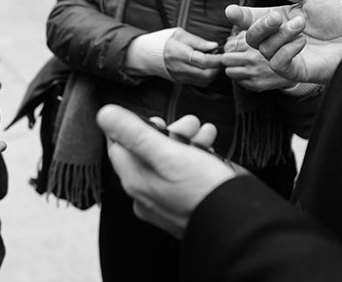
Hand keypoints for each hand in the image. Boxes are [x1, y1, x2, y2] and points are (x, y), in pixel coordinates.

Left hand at [97, 104, 236, 238]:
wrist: (237, 225)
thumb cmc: (203, 191)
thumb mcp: (168, 154)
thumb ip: (135, 134)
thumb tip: (104, 115)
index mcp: (135, 180)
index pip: (118, 145)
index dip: (134, 126)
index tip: (154, 118)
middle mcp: (145, 193)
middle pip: (146, 152)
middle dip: (169, 132)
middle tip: (189, 123)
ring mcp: (164, 201)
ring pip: (167, 162)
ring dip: (186, 141)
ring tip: (205, 132)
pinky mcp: (183, 205)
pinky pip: (182, 176)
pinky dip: (195, 159)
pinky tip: (211, 149)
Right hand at [163, 28, 222, 85]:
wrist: (147, 54)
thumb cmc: (165, 41)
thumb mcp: (181, 35)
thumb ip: (199, 42)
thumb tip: (215, 46)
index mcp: (180, 54)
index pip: (204, 61)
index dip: (218, 59)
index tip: (225, 54)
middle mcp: (180, 68)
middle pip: (206, 74)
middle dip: (218, 67)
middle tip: (222, 58)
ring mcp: (181, 77)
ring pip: (205, 80)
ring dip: (214, 72)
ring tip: (215, 62)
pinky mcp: (181, 81)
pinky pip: (199, 83)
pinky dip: (208, 76)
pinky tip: (208, 68)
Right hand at [225, 0, 341, 83]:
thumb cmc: (335, 17)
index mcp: (277, 20)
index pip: (250, 19)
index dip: (239, 16)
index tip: (231, 11)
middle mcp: (276, 39)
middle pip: (251, 37)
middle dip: (261, 26)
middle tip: (278, 17)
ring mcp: (284, 56)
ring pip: (265, 49)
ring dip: (282, 35)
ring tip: (302, 26)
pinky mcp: (293, 71)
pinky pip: (277, 63)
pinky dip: (287, 51)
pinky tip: (302, 42)